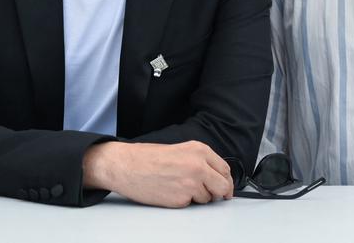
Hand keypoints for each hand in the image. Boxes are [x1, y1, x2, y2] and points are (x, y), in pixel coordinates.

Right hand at [83, 140, 232, 207]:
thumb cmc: (147, 158)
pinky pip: (191, 204)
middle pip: (223, 186)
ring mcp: (192, 183)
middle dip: (220, 193)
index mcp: (199, 150)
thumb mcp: (180, 150)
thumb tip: (215, 176)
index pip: (225, 169)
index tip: (225, 186)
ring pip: (208, 198)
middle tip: (213, 194)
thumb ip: (200, 160)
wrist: (127, 166)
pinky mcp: (182, 199)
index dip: (226, 180)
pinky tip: (171, 192)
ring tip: (179, 186)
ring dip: (198, 197)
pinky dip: (184, 201)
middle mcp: (199, 166)